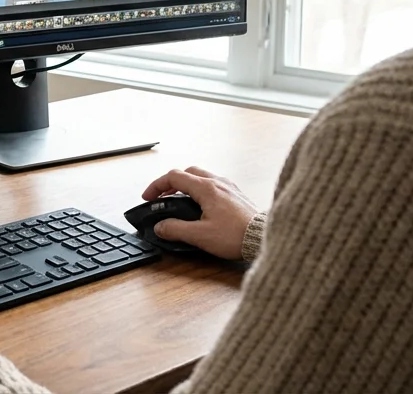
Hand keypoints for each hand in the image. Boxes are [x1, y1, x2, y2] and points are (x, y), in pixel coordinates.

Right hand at [142, 166, 259, 260]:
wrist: (264, 238)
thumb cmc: (236, 236)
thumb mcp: (200, 236)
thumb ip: (175, 229)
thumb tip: (160, 227)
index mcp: (206, 188)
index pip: (173, 177)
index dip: (156, 186)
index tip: (148, 197)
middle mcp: (218, 182)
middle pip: (187, 172)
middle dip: (171, 183)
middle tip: (163, 197)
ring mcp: (229, 187)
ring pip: (202, 176)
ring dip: (187, 185)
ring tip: (180, 200)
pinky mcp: (237, 195)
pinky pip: (214, 184)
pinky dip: (201, 190)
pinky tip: (202, 205)